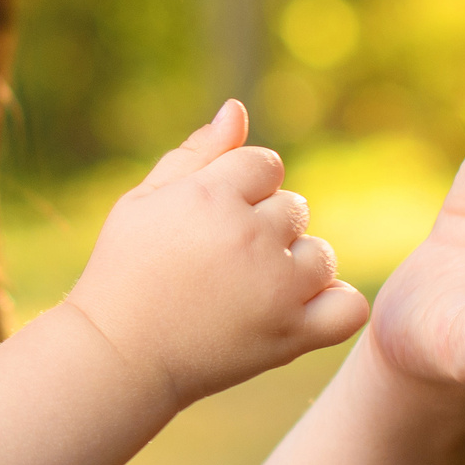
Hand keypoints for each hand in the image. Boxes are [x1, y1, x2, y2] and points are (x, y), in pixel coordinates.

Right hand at [68, 101, 366, 408]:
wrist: (118, 355)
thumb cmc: (124, 272)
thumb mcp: (144, 201)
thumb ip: (197, 153)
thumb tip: (238, 109)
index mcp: (212, 195)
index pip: (266, 165)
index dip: (241, 189)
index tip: (210, 221)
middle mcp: (250, 236)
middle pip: (295, 208)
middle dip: (265, 227)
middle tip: (222, 262)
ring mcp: (276, 288)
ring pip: (322, 254)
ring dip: (296, 266)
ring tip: (252, 290)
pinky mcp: (291, 336)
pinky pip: (347, 307)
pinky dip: (333, 305)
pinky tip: (300, 307)